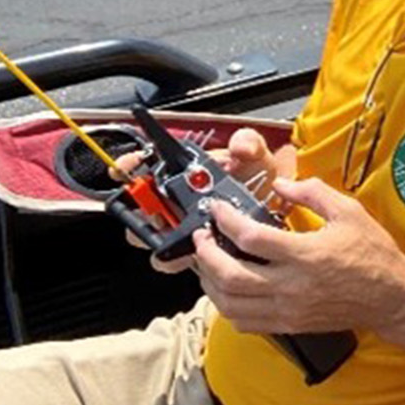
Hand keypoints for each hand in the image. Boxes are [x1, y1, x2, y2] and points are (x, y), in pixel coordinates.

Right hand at [118, 128, 294, 273]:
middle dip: (143, 217)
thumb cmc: (260, 177)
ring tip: (187, 241)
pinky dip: (186, 261)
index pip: (144, 166)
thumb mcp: (257, 154)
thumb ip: (248, 143)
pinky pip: (180, 260)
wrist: (281, 206)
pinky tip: (202, 255)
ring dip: (164, 243)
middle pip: (141, 211)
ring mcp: (184, 227)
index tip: (123, 167)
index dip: (128, 166)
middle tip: (160, 216)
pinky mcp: (197, 251)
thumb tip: (241, 147)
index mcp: (185, 173)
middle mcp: (177, 201)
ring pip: (157, 241)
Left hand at [192, 176, 404, 335]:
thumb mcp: (350, 212)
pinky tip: (228, 290)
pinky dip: (227, 307)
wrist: (392, 297)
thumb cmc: (374, 254)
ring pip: (230, 303)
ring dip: (210, 282)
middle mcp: (293, 285)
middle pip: (230, 275)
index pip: (250, 237)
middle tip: (203, 237)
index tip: (217, 210)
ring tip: (208, 262)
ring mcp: (288, 309)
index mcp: (307, 254)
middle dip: (206, 254)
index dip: (226, 220)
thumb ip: (313, 193)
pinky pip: (245, 322)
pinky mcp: (289, 324)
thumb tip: (280, 185)